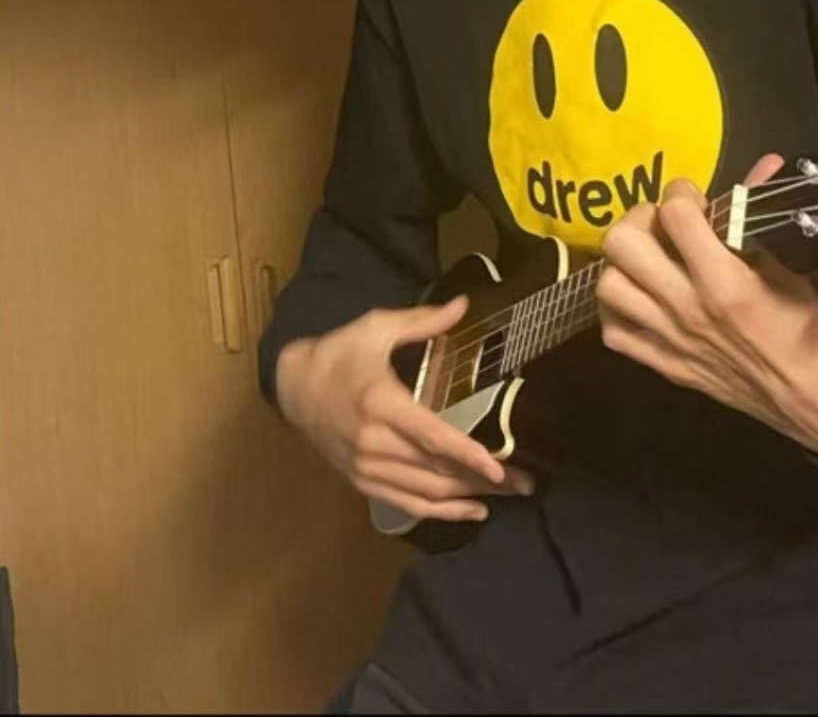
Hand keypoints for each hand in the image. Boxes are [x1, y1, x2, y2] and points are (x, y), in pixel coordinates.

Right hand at [276, 296, 535, 522]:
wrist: (291, 385)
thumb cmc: (339, 352)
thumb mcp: (376, 327)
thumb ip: (422, 321)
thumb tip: (463, 305)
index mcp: (380, 403)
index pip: (432, 437)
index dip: (467, 455)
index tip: (499, 468)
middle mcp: (373, 442)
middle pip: (435, 471)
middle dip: (484, 482)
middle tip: (525, 484)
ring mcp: (365, 467)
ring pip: (424, 493)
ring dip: (467, 498)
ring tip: (507, 497)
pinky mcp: (360, 480)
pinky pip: (405, 503)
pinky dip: (440, 513)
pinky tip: (471, 513)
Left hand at [596, 155, 817, 459]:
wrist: (815, 404)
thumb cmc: (811, 334)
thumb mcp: (794, 269)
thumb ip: (763, 217)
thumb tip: (762, 165)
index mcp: (725, 282)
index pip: (676, 216)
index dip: (682, 192)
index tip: (693, 196)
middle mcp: (686, 309)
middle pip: (623, 245)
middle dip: (639, 219)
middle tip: (662, 222)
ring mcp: (668, 339)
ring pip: (608, 285)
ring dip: (622, 263)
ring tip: (647, 257)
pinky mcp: (662, 365)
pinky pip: (612, 331)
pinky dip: (617, 309)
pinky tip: (639, 297)